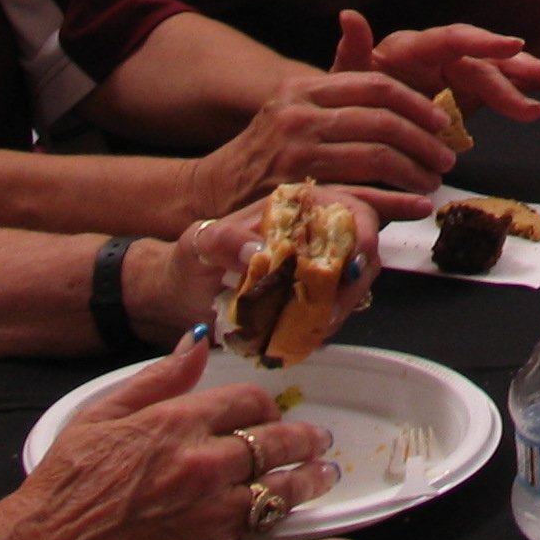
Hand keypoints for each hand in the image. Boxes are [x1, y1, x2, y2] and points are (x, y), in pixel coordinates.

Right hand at [0, 322, 361, 539]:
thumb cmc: (56, 492)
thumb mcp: (97, 417)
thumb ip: (154, 379)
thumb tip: (197, 342)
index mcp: (175, 426)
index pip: (246, 402)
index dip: (264, 405)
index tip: (268, 412)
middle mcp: (202, 469)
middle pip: (274, 444)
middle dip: (301, 440)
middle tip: (314, 442)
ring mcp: (211, 521)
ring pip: (282, 493)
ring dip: (310, 482)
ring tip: (322, 477)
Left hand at [126, 185, 384, 336]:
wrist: (178, 293)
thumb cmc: (191, 258)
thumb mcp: (201, 242)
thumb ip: (226, 240)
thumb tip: (257, 250)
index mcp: (293, 206)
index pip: (347, 209)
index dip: (361, 236)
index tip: (351, 267)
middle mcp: (312, 232)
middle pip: (360, 249)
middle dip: (355, 281)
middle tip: (333, 309)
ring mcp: (313, 266)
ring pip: (352, 282)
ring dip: (343, 306)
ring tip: (317, 326)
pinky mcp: (308, 297)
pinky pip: (333, 308)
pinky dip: (326, 322)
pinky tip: (307, 333)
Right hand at [180, 55, 461, 223]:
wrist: (219, 188)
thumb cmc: (273, 145)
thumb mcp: (299, 103)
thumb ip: (335, 72)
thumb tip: (356, 18)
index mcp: (304, 89)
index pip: (375, 85)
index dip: (416, 103)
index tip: (440, 120)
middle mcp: (298, 116)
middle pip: (382, 122)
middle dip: (423, 142)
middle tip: (445, 158)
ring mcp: (296, 155)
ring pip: (375, 158)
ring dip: (414, 172)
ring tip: (432, 181)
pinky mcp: (297, 193)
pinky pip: (360, 194)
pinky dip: (394, 202)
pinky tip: (413, 206)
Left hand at [352, 10, 539, 125]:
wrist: (350, 132)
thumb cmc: (347, 100)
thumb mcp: (344, 79)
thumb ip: (352, 51)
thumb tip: (349, 16)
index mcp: (411, 48)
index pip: (451, 40)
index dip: (483, 42)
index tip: (512, 46)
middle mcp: (437, 58)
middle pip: (482, 58)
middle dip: (518, 65)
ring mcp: (452, 78)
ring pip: (495, 73)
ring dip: (526, 77)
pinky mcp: (463, 98)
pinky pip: (495, 91)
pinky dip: (518, 91)